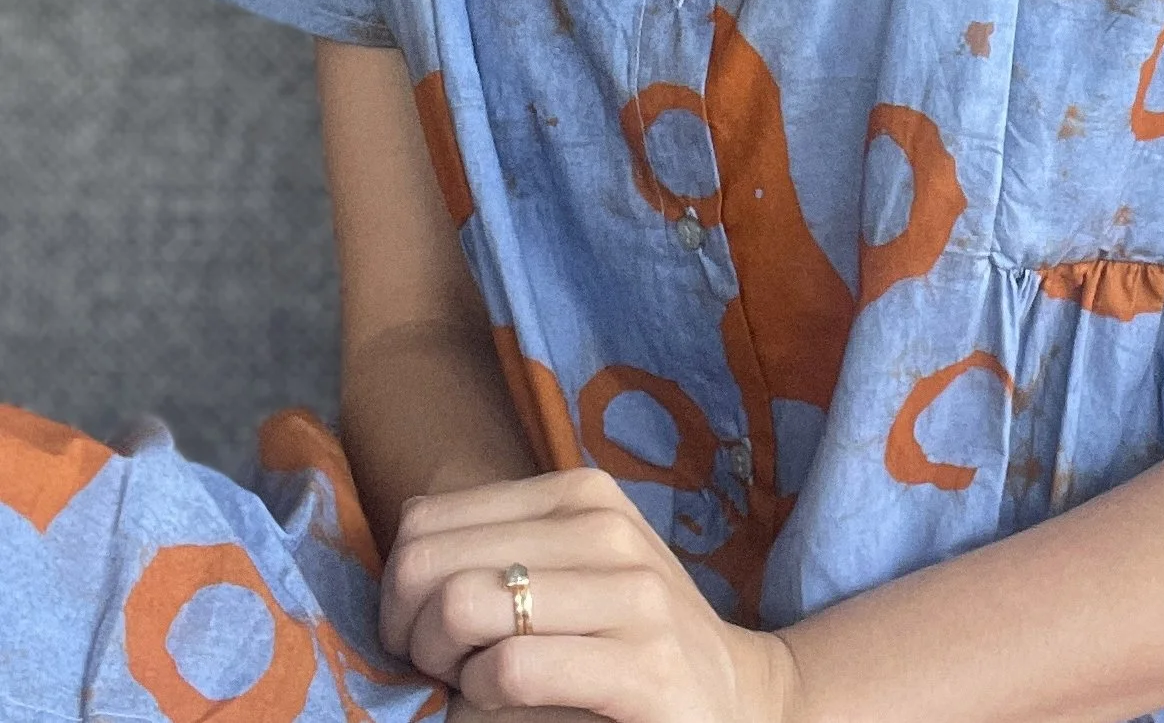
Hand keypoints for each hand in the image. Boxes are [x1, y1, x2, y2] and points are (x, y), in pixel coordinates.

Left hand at [380, 469, 800, 722]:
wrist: (733, 697)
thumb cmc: (628, 638)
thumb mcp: (570, 571)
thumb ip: (498, 547)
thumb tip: (402, 544)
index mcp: (580, 495)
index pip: (426, 520)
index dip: (397, 589)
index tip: (421, 633)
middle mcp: (605, 528)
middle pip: (430, 562)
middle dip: (407, 629)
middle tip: (439, 669)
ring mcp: (631, 595)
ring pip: (461, 604)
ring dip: (442, 665)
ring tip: (470, 685)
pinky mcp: (644, 666)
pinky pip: (509, 668)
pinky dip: (481, 695)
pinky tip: (501, 703)